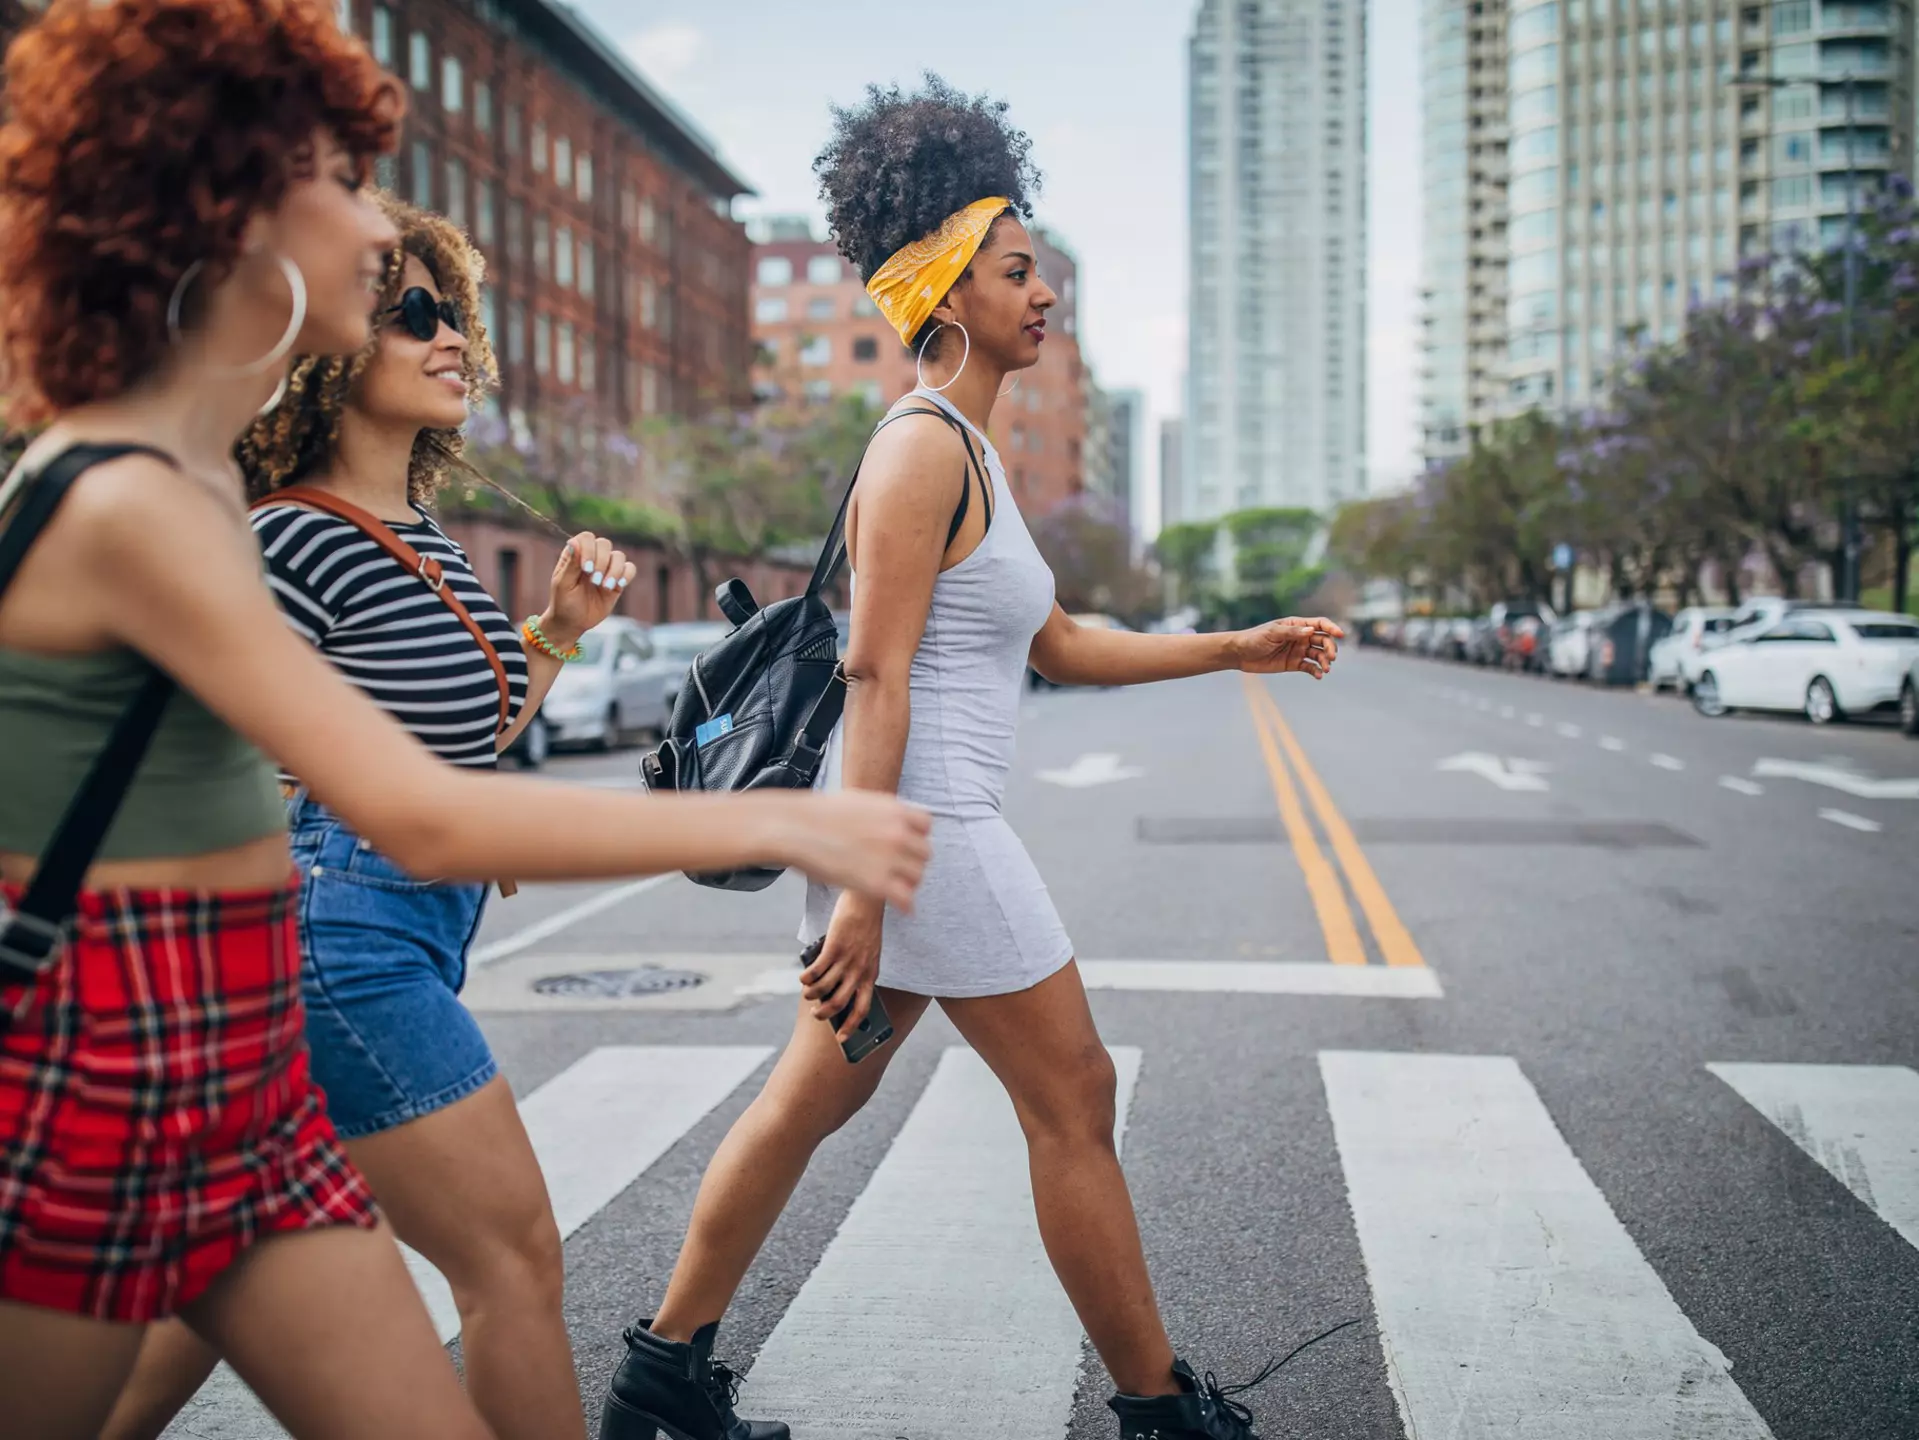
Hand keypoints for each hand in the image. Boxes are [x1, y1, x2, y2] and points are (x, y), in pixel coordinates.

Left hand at [541, 533, 635, 647]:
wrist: (573, 623)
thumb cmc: (563, 603)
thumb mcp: (563, 584)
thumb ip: (571, 563)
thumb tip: (574, 542)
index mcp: (575, 555)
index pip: (586, 538)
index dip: (589, 549)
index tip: (586, 569)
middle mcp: (592, 557)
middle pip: (605, 544)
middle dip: (601, 561)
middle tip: (594, 580)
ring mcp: (606, 568)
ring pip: (619, 556)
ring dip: (614, 571)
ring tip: (604, 587)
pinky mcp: (617, 580)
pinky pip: (630, 569)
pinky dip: (626, 575)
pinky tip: (617, 586)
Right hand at [780, 791, 931, 913]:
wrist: (795, 828)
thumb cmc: (817, 814)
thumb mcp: (858, 801)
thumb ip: (880, 812)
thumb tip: (887, 819)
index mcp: (895, 810)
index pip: (926, 826)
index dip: (916, 837)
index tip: (907, 846)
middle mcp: (898, 832)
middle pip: (924, 853)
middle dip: (913, 861)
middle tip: (900, 869)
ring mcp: (889, 858)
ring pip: (918, 876)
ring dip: (908, 882)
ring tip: (896, 886)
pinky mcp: (877, 883)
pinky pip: (906, 898)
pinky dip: (906, 905)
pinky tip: (903, 907)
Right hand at [801, 892, 885, 1042]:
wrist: (866, 902)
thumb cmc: (866, 927)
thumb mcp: (869, 953)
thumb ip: (858, 970)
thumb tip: (837, 988)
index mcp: (871, 974)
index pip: (863, 1008)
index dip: (851, 1027)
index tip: (841, 1039)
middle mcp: (860, 970)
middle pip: (839, 1003)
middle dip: (824, 1014)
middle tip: (816, 1013)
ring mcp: (847, 959)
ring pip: (824, 988)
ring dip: (811, 994)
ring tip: (806, 992)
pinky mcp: (834, 947)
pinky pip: (817, 970)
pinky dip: (807, 978)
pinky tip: (803, 978)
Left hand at [1231, 616, 1345, 678]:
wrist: (1240, 654)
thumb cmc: (1255, 638)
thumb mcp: (1273, 633)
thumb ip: (1292, 632)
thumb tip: (1311, 631)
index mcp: (1297, 624)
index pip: (1320, 624)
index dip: (1332, 628)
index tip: (1341, 635)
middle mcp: (1301, 637)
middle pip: (1323, 640)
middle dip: (1330, 648)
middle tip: (1331, 658)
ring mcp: (1298, 651)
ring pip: (1318, 655)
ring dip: (1325, 661)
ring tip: (1326, 669)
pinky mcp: (1294, 664)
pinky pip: (1310, 667)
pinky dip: (1316, 671)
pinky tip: (1319, 675)